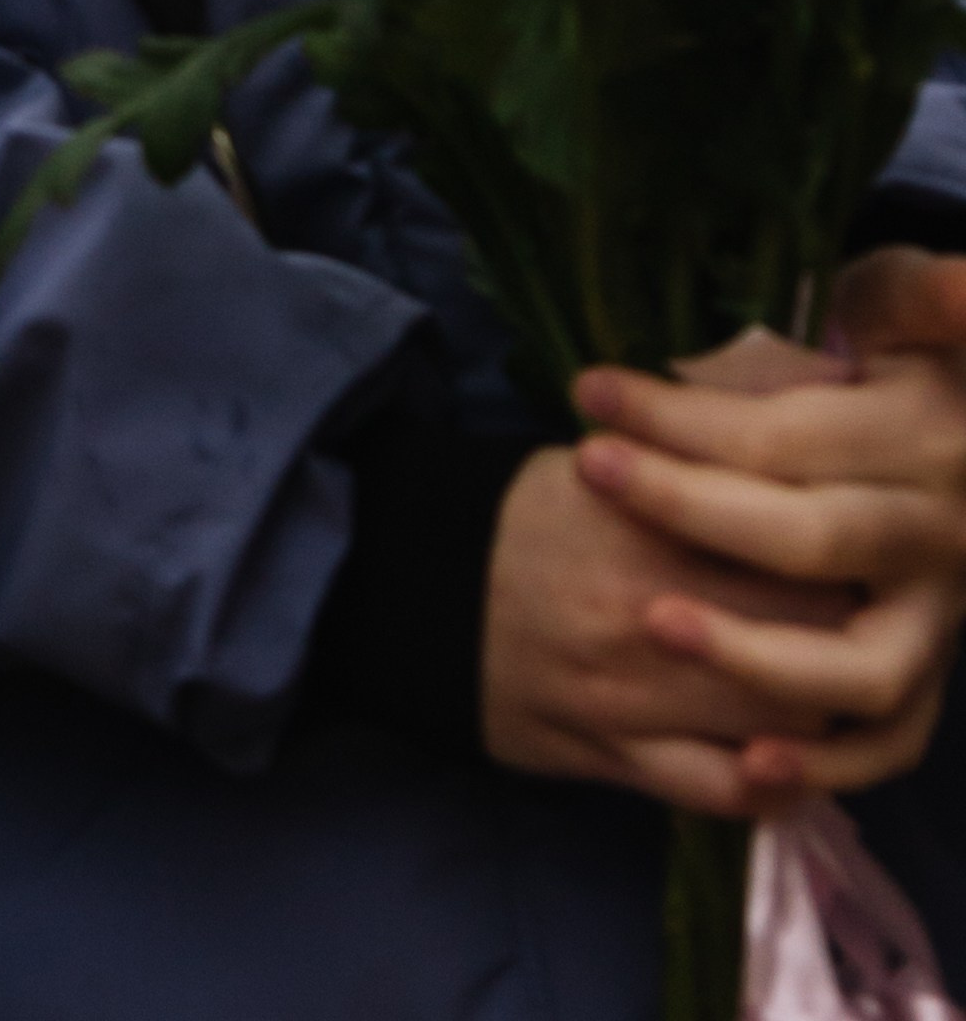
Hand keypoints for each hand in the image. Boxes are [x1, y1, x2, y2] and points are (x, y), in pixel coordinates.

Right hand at [484, 441, 851, 814]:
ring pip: (769, 724)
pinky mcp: (609, 757)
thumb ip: (681, 469)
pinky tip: (783, 762)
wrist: (413, 589)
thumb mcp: (591, 464)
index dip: (832, 552)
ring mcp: (628, 697)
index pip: (782, 547)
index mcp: (641, 526)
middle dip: (837, 632)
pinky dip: (764, 785)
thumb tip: (773, 465)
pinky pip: (712, 791)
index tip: (839, 545)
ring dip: (812, 707)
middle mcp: (643, 615)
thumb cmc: (513, 516)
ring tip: (819, 679)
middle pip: (794, 640)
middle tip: (842, 616)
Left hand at [567, 255, 965, 804]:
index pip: (787, 437)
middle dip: (686, 506)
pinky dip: (831, 767)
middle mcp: (942, 533)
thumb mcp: (910, 301)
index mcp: (929, 434)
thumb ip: (916, 296)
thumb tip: (959, 285)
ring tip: (653, 622)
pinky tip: (750, 764)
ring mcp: (943, 616)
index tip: (590, 390)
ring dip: (755, 655)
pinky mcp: (934, 671)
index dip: (683, 416)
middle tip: (588, 469)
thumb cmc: (912, 350)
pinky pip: (892, 741)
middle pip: (807, 539)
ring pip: (860, 666)